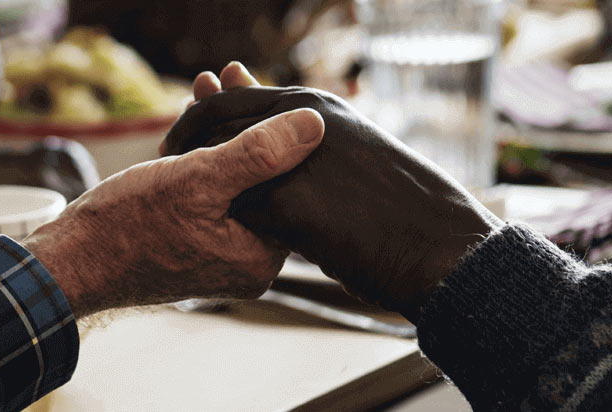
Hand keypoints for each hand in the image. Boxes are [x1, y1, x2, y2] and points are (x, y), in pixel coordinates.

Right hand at [22, 103, 323, 318]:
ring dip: (218, 135)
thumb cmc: (128, 227)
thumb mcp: (199, 181)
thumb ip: (259, 155)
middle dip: (242, 125)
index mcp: (260, 257)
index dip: (276, 132)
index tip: (257, 85)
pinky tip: (188, 124)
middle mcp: (246, 261)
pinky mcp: (195, 243)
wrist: (69, 262)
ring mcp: (220, 254)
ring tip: (205, 88)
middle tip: (228, 78)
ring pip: (232, 182)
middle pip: (259, 180)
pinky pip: (209, 194)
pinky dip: (200, 159)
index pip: (289, 185)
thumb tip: (314, 125)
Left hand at [162, 65, 501, 320]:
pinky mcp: (290, 205)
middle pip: (218, 123)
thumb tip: (304, 149)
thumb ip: (325, 147)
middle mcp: (301, 124)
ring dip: (196, 175)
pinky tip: (207, 231)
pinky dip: (219, 217)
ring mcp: (293, 161)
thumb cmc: (410, 208)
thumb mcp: (362, 156)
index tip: (185, 128)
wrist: (445, 247)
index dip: (206, 113)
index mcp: (319, 109)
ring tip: (176, 189)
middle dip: (188, 136)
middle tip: (167, 154)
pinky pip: (236, 208)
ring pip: (221, 161)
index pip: (239, 99)